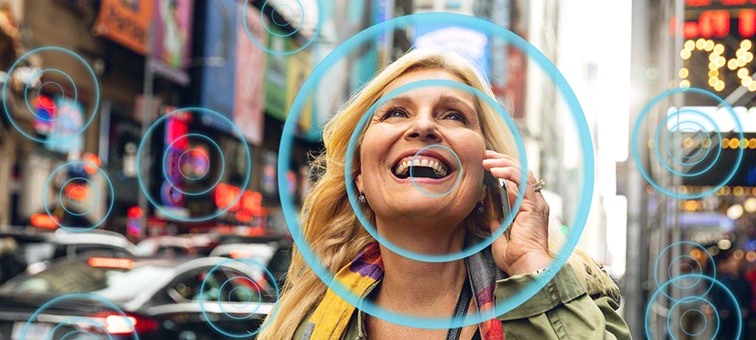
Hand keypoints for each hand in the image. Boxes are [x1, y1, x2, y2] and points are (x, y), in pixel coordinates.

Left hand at [482, 150, 551, 275]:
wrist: (526, 266)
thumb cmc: (516, 258)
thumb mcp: (501, 238)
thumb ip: (499, 225)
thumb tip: (493, 217)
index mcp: (529, 209)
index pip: (519, 180)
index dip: (503, 168)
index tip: (486, 164)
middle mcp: (535, 202)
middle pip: (521, 171)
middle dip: (501, 160)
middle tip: (484, 155)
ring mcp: (536, 202)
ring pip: (521, 171)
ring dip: (502, 162)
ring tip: (486, 160)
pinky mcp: (533, 204)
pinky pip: (522, 180)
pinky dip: (508, 171)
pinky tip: (494, 170)